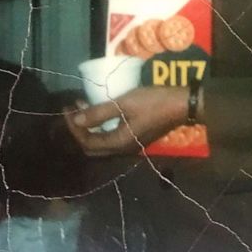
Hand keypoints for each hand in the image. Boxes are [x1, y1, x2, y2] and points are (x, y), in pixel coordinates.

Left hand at [64, 86, 187, 156]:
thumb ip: (99, 113)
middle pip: (92, 147)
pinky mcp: (137, 138)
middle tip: (73, 111)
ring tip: (85, 108)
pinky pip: (112, 138)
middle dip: (79, 130)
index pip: (87, 142)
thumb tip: (75, 121)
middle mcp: (122, 149)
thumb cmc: (154, 102)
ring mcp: (131, 145)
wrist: (183, 105)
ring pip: (102, 143)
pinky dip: (102, 127)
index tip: (68, 109)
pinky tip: (103, 112)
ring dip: (90, 128)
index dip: (73, 127)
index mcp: (118, 143)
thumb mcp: (125, 103)